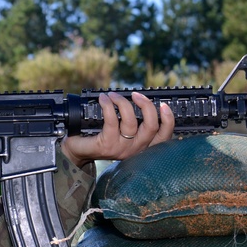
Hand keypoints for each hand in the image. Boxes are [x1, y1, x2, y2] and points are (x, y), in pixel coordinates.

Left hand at [60, 92, 174, 167]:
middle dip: (146, 106)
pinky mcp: (107, 145)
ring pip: (131, 122)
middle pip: (151, 126)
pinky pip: (112, 121)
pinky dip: (108, 106)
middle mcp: (135, 149)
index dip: (168, 120)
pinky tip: (104, 99)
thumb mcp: (122, 131)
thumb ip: (134, 120)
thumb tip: (137, 98)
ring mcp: (122, 149)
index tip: (164, 105)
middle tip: (136, 95)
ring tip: (113, 95)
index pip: (164, 137)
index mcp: (142, 146)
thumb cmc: (100, 138)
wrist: (77, 150)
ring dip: (123, 103)